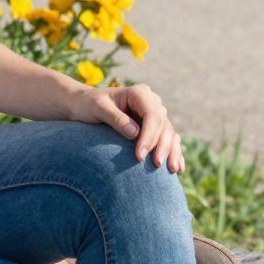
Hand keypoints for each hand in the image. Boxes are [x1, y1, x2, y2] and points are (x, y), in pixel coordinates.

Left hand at [70, 80, 185, 173]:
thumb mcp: (98, 108)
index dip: (149, 136)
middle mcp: (151, 101)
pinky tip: (178, 167)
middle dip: (162, 145)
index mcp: (139, 93)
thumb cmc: (89, 105)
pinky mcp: (154, 126)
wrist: (85, 106)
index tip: (139, 156)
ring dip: (172, 151)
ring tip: (172, 170)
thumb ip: (115, 118)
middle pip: (163, 124)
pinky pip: (169, 138)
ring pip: (169, 132)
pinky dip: (174, 152)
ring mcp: (154, 114)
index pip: (151, 115)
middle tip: (156, 165)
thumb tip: (135, 133)